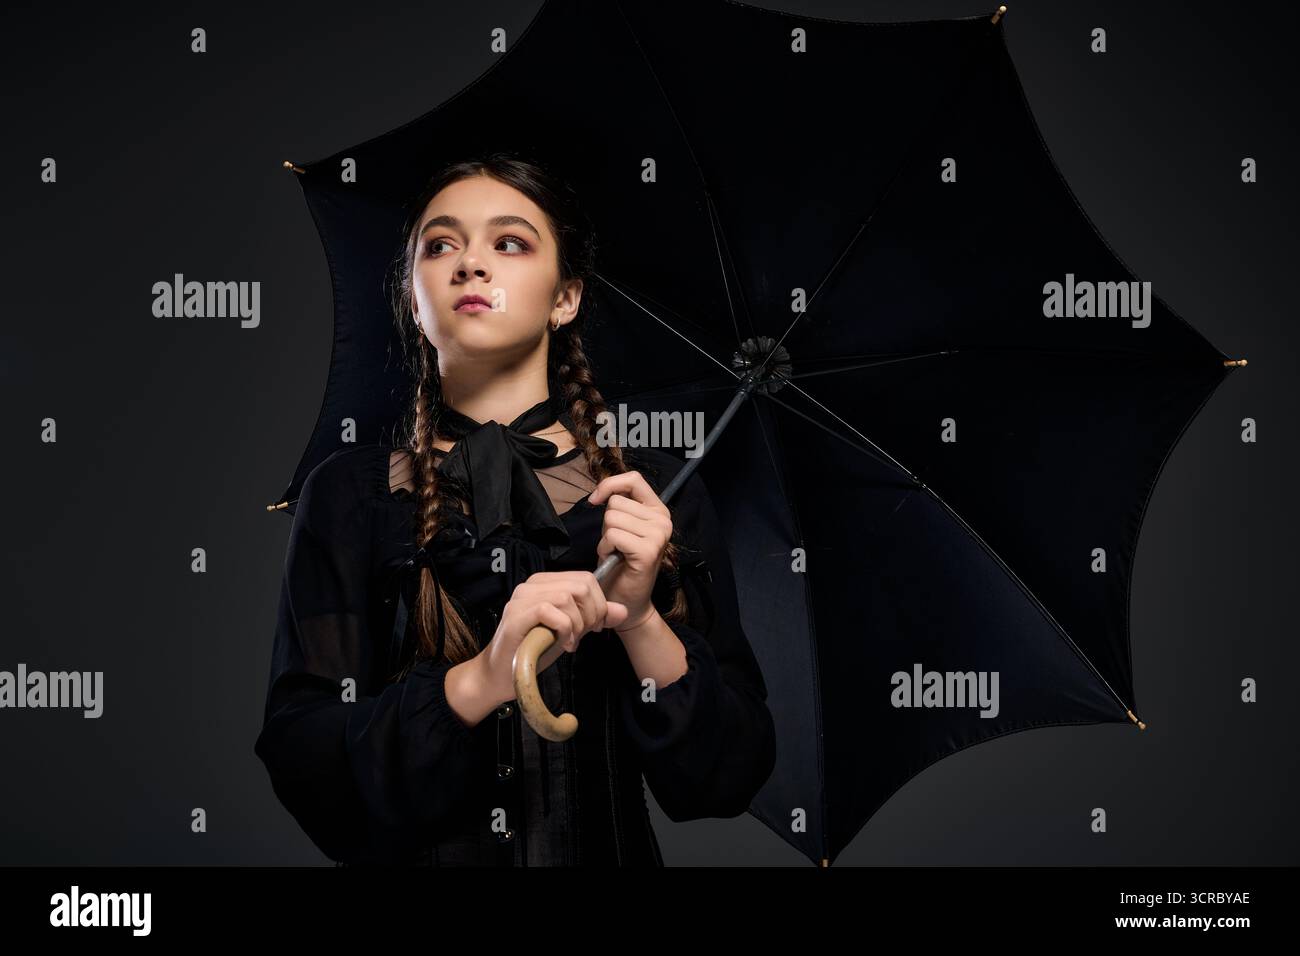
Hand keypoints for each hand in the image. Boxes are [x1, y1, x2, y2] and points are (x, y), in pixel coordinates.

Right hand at [478, 570, 628, 703]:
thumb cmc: (534, 651)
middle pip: (581, 585)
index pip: (585, 578)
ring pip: (567, 597)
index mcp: (545, 584)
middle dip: (591, 613)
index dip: (598, 603)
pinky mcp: (516, 615)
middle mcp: (532, 585)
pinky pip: (551, 611)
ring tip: (569, 640)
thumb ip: (595, 618)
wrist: (503, 675)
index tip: (594, 626)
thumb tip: (621, 610)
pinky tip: (560, 643)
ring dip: (576, 624)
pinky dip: (563, 628)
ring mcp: (522, 598)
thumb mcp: (572, 631)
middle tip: (582, 634)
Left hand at [588, 470, 672, 633]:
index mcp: (658, 510)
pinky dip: (606, 548)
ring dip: (605, 537)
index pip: (633, 479)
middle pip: (616, 502)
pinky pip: (613, 535)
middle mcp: (663, 520)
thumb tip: (599, 493)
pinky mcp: (648, 551)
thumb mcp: (621, 527)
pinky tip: (614, 559)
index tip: (595, 500)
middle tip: (616, 544)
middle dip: (606, 523)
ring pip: (612, 518)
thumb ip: (619, 506)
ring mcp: (658, 535)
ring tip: (615, 553)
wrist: (626, 601)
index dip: (610, 485)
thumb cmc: (619, 563)